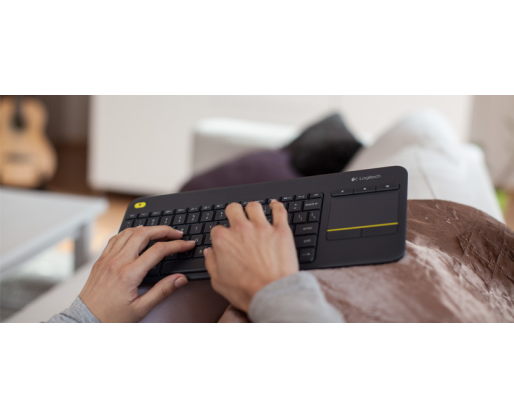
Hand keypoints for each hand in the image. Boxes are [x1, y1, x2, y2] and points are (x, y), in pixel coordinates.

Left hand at [79, 225, 195, 321]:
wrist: (85, 322)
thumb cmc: (111, 318)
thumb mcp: (141, 308)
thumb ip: (162, 291)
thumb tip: (180, 279)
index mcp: (129, 274)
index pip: (158, 250)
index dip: (177, 245)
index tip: (187, 244)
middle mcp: (117, 262)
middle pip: (144, 233)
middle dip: (164, 230)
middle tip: (177, 233)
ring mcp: (107, 258)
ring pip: (129, 231)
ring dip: (147, 228)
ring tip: (160, 232)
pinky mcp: (101, 260)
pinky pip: (116, 238)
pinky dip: (130, 232)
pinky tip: (137, 236)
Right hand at [204, 200, 298, 311]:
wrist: (272, 294)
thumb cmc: (246, 291)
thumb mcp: (218, 282)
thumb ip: (211, 263)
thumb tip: (210, 252)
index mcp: (223, 240)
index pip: (217, 229)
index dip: (221, 236)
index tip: (225, 241)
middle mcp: (241, 229)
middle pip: (233, 209)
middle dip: (233, 213)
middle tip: (237, 220)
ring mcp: (262, 228)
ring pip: (254, 206)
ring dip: (252, 209)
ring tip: (255, 214)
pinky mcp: (280, 230)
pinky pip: (279, 211)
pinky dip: (276, 206)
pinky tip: (274, 205)